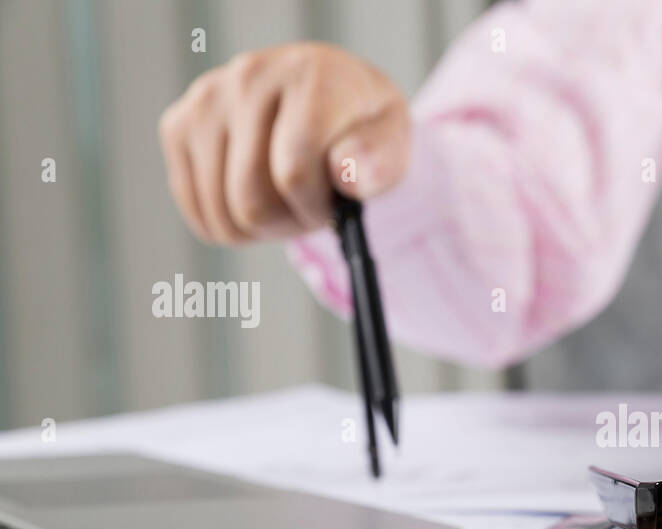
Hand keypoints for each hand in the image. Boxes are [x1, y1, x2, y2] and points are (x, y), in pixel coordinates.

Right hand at [158, 42, 410, 243]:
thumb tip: (348, 175)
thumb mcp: (392, 143)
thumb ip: (380, 162)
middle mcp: (249, 77)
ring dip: (261, 228)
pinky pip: (198, 212)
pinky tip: (256, 197)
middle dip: (288, 222)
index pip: (293, 173)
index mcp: (310, 76)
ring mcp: (207, 99)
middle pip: (251, 200)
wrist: (328, 100)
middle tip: (311, 205)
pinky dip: (231, 225)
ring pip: (221, 213)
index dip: (316, 208)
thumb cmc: (362, 129)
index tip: (336, 204)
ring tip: (286, 198)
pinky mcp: (178, 125)